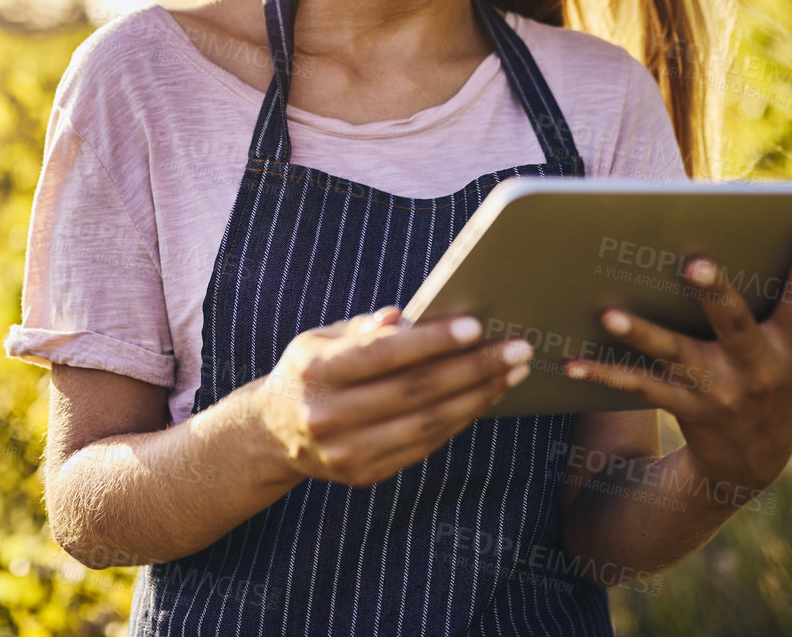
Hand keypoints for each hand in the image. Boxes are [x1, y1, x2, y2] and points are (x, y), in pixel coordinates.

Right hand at [254, 306, 533, 486]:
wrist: (275, 433)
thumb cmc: (310, 372)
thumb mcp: (322, 339)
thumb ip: (365, 329)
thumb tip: (406, 317)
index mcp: (315, 372)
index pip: (383, 355)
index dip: (432, 342)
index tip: (476, 326)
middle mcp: (327, 415)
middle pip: (414, 391)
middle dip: (473, 368)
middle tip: (517, 349)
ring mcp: (347, 451)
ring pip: (427, 423)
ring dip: (478, 397)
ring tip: (512, 373)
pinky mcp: (365, 474)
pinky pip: (424, 445)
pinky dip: (459, 420)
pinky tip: (484, 398)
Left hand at [562, 224, 791, 494]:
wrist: (752, 462)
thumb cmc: (789, 391)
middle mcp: (755, 367)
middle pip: (734, 323)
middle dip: (714, 292)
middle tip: (692, 261)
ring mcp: (716, 388)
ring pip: (674, 355)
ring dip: (640, 334)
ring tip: (606, 312)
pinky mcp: (681, 403)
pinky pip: (637, 385)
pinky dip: (602, 373)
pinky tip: (568, 362)